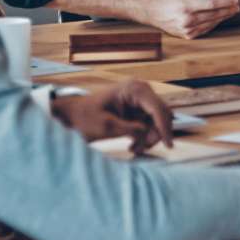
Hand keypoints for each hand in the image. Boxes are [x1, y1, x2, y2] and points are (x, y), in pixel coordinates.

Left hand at [52, 80, 173, 154]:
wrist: (71, 115)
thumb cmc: (85, 118)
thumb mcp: (108, 127)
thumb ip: (132, 129)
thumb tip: (151, 134)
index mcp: (135, 89)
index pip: (158, 109)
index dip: (165, 128)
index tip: (168, 145)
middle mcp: (141, 91)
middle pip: (161, 114)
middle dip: (155, 134)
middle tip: (140, 149)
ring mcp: (140, 99)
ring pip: (157, 121)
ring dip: (149, 137)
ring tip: (133, 148)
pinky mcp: (137, 108)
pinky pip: (149, 123)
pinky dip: (144, 135)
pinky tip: (133, 144)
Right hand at [145, 0, 239, 38]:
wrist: (150, 10)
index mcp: (186, 6)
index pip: (212, 4)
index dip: (226, 2)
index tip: (236, 0)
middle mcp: (187, 20)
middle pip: (214, 15)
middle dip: (228, 10)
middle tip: (238, 6)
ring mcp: (186, 30)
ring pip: (211, 24)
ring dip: (223, 18)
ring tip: (232, 11)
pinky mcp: (186, 35)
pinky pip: (205, 30)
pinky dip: (214, 24)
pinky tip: (220, 19)